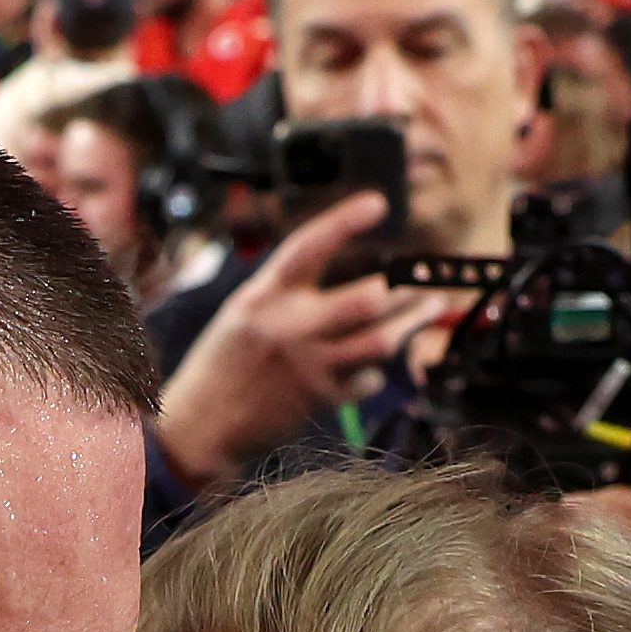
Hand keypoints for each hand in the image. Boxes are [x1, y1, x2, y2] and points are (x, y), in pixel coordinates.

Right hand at [155, 198, 441, 491]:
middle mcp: (288, 325)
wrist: (199, 426)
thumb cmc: (223, 365)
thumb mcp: (243, 314)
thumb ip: (287, 294)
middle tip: (424, 278)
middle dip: (405, 287)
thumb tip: (342, 278)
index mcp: (263, 296)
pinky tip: (372, 368)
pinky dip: (376, 372)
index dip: (344, 221)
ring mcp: (307, 363)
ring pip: (380, 339)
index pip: (308, 246)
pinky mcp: (318, 398)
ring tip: (430, 308)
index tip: (378, 204)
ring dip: (411, 323)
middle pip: (367, 297)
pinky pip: (366, 380)